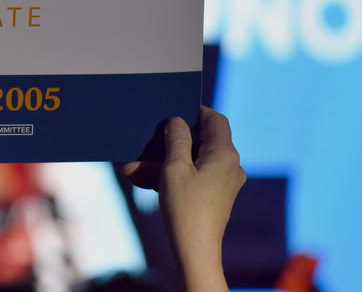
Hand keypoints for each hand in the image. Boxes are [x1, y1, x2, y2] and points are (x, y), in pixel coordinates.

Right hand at [123, 107, 245, 291]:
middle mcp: (229, 166)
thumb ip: (176, 138)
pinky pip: (192, 177)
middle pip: (200, 141)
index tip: (173, 112)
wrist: (195, 250)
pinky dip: (171, 176)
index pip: (215, 120)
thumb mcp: (174, 167)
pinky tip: (142, 179)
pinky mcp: (215, 196)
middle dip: (169, 142)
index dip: (195, 112)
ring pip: (191, 161)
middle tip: (146, 141)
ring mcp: (223, 182)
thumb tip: (177, 122)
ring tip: (132, 168)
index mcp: (224, 154)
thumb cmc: (185, 207)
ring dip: (163, 162)